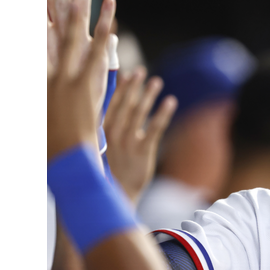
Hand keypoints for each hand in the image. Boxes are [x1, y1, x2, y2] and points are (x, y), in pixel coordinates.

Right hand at [47, 0, 116, 159]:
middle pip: (57, 27)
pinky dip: (103, 44)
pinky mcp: (87, 95)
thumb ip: (46, 88)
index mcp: (39, 77)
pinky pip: (96, 64)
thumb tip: (47, 64)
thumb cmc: (51, 143)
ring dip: (89, 13)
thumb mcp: (43, 111)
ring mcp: (68, 83)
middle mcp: (50, 74)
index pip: (36, 33)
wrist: (62, 167)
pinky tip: (111, 27)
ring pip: (78, 40)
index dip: (39, 8)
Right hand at [104, 66, 177, 203]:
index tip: (126, 74)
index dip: (118, 89)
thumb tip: (109, 109)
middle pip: (124, 105)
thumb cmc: (108, 172)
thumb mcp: (99, 150)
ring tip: (156, 81)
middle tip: (140, 72)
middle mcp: (112, 135)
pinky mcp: (142, 152)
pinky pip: (154, 129)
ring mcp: (127, 143)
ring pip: (138, 114)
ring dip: (148, 96)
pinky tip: (170, 101)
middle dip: (132, 87)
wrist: (115, 198)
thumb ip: (104, 129)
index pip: (109, 105)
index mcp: (100, 134)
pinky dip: (162, 114)